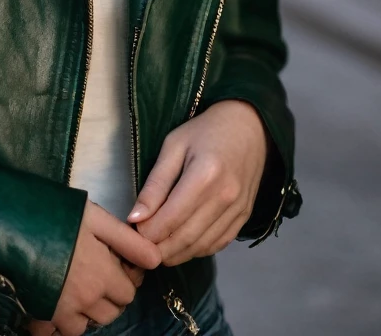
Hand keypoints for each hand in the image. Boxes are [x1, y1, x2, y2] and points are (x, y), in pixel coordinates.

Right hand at [27, 200, 160, 335]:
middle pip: (112, 311)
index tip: (113, 262)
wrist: (10, 226)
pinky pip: (66, 330)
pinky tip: (63, 300)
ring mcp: (65, 311)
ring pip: (90, 324)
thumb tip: (156, 260)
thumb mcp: (95, 218)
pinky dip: (68, 321)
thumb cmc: (55, 217)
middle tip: (96, 272)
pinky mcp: (44, 316)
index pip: (128, 291)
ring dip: (90, 310)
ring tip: (79, 286)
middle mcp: (87, 299)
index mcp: (103, 275)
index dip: (124, 276)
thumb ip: (128, 241)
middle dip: (109, 295)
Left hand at [126, 100, 268, 265]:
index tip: (132, 231)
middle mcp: (225, 198)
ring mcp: (238, 211)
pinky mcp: (245, 217)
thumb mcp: (173, 146)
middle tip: (141, 246)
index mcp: (204, 176)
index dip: (147, 233)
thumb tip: (135, 218)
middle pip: (185, 239)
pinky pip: (217, 245)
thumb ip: (155, 184)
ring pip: (201, 247)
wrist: (248, 127)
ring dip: (176, 254)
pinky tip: (182, 244)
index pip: (170, 219)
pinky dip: (196, 250)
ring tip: (157, 247)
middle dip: (159, 249)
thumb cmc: (205, 131)